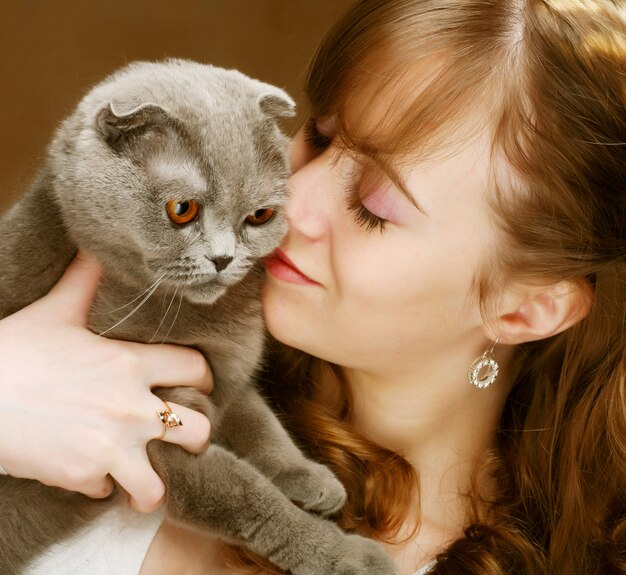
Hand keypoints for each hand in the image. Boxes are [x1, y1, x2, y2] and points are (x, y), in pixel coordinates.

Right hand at [0, 252, 211, 511]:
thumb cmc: (12, 352)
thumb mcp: (54, 311)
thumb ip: (85, 282)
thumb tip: (97, 247)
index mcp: (130, 364)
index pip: (195, 368)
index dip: (203, 376)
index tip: (198, 384)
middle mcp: (131, 407)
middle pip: (197, 429)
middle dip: (197, 435)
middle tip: (185, 435)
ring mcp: (111, 447)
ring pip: (160, 483)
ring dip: (155, 483)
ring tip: (148, 478)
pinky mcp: (84, 477)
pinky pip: (110, 492)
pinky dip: (106, 488)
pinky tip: (95, 477)